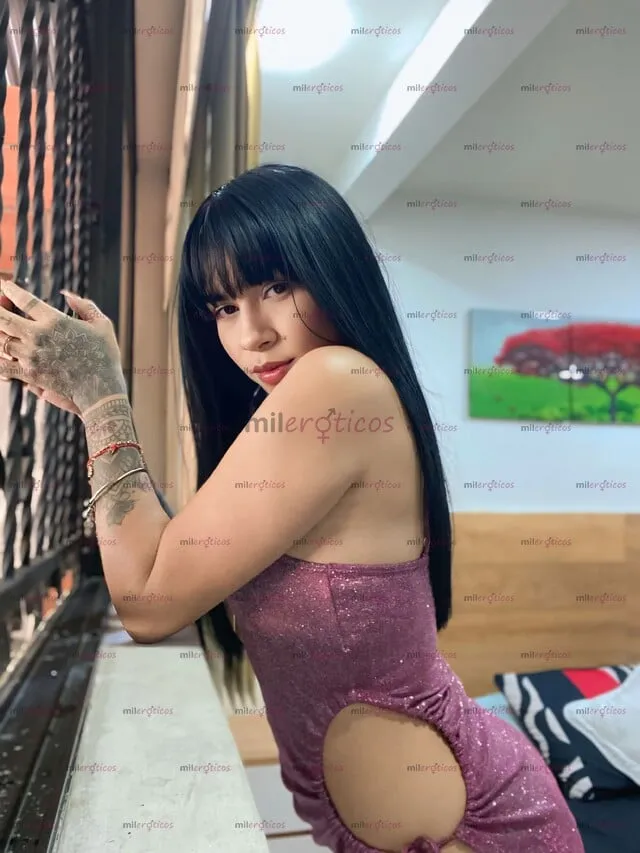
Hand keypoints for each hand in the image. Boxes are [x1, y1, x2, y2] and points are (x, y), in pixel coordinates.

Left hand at [0, 281, 126, 414]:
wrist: (101, 389)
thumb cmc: (105, 356)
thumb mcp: (102, 325)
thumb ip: (85, 306)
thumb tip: (66, 294)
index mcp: (56, 321)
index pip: (25, 300)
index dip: (11, 290)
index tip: (6, 286)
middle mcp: (39, 336)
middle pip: (3, 318)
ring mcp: (31, 356)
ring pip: (0, 340)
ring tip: (1, 327)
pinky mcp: (29, 374)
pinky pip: (3, 364)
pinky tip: (1, 352)